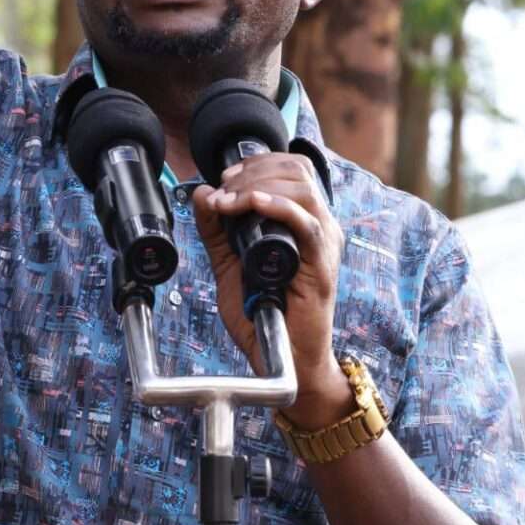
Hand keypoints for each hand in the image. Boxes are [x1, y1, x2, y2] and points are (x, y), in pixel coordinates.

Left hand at [192, 153, 354, 429]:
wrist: (286, 361)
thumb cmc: (264, 314)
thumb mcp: (229, 264)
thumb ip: (216, 231)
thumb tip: (201, 192)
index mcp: (303, 220)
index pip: (291, 168)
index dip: (257, 163)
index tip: (225, 177)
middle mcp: (319, 226)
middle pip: (295, 171)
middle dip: (252, 173)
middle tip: (223, 190)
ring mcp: (324, 245)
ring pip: (300, 190)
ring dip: (258, 187)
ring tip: (230, 202)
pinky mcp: (321, 267)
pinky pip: (307, 226)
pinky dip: (279, 208)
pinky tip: (254, 205)